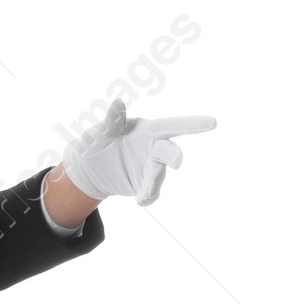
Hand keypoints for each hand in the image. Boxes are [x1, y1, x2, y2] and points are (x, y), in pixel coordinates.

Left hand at [61, 97, 215, 206]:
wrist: (90, 169)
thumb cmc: (99, 142)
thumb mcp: (101, 132)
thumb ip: (112, 121)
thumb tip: (117, 103)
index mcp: (147, 130)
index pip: (172, 125)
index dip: (192, 123)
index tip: (213, 122)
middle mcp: (153, 148)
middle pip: (168, 151)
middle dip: (174, 156)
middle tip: (177, 162)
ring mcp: (150, 167)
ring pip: (159, 175)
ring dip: (153, 184)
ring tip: (142, 195)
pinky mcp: (144, 184)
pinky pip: (151, 193)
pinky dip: (147, 197)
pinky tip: (140, 201)